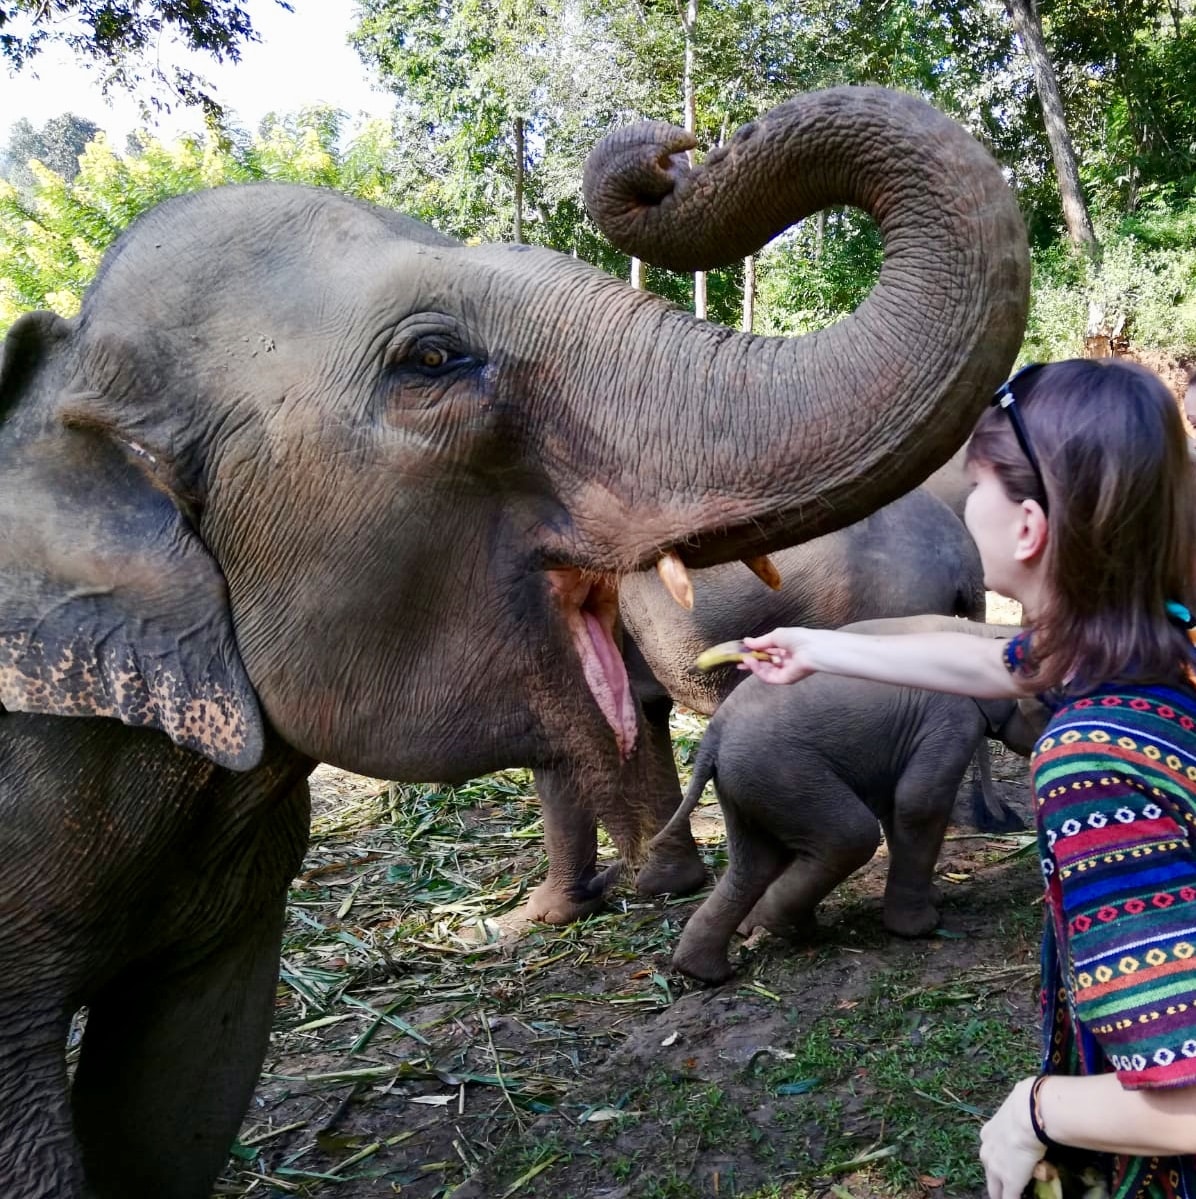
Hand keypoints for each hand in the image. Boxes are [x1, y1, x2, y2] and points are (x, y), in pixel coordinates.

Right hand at [740, 627, 820, 684]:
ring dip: (753, 666)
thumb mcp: (775, 636)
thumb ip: (760, 641)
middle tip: (739, 660)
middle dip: (751, 661)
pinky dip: (758, 671)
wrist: (812, 649)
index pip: (766, 652)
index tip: (742, 651)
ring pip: (765, 671)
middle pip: (764, 663)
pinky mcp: (785, 679)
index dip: (754, 652)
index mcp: (785, 648)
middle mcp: (785, 660)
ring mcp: (785, 671)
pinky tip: (752, 663)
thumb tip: (746, 641)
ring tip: (745, 659)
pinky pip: (768, 677)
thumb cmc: (799, 638)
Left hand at [980, 1077, 1046, 1198]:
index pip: (991, 1154)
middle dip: (997, 1183)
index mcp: (988, 1134)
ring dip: (1004, 1193)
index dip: (999, 1162)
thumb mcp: (1016, 1112)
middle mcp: (986, 1152)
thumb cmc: (1025, 1108)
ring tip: (1009, 1196)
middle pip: (990, 1174)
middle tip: (1005, 1189)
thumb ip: (1020, 1117)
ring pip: (996, 1189)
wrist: (1026, 1115)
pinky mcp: (1009, 1182)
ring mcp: (996, 1168)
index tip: (1008, 1167)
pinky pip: (1009, 1198)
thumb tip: (1034, 1108)